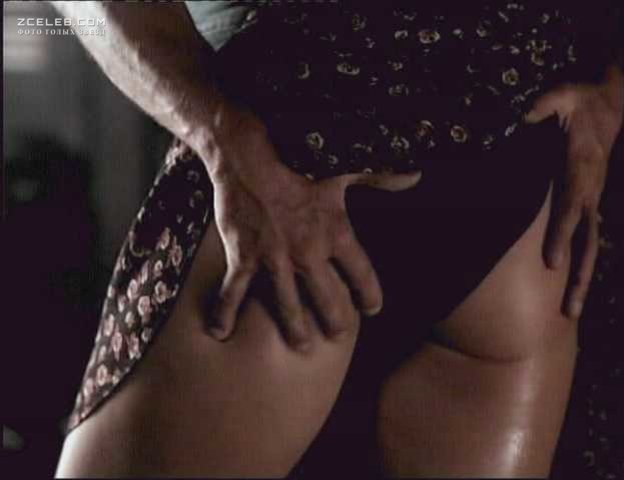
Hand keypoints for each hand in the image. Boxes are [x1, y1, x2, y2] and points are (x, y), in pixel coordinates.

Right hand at [199, 111, 421, 347]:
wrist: (248, 158)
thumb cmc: (297, 161)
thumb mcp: (343, 170)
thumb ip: (380, 176)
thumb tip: (415, 176)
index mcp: (335, 233)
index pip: (362, 273)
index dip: (370, 293)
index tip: (372, 308)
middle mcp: (308, 254)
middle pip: (328, 299)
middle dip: (336, 322)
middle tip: (338, 335)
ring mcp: (274, 260)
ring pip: (288, 306)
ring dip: (295, 330)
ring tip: (301, 346)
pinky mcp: (244, 258)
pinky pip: (234, 293)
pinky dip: (225, 313)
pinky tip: (220, 333)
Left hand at [525, 65, 623, 317]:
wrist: (610, 105)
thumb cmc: (579, 102)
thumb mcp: (561, 96)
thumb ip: (543, 107)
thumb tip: (523, 117)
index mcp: (580, 171)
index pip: (570, 209)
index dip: (561, 235)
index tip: (551, 263)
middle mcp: (590, 193)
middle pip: (586, 242)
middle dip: (578, 277)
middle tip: (568, 311)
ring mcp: (593, 201)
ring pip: (590, 247)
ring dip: (581, 281)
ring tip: (570, 313)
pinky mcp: (590, 205)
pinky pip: (588, 240)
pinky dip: (581, 266)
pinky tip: (571, 289)